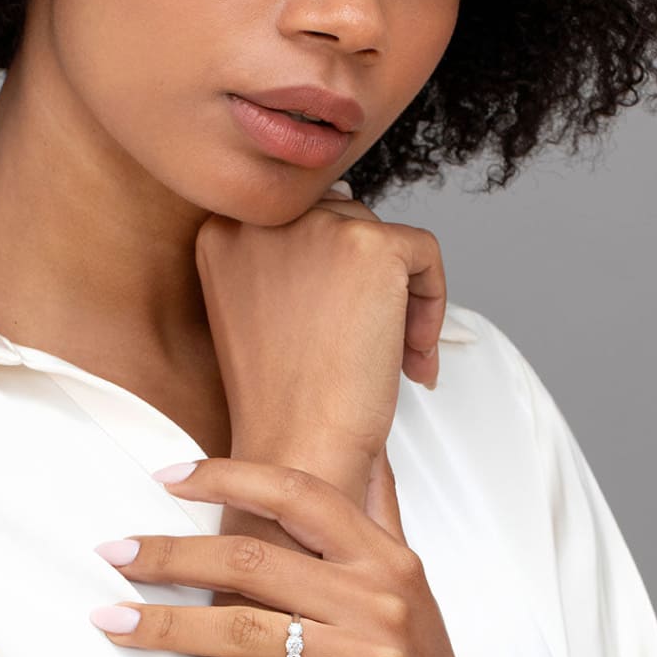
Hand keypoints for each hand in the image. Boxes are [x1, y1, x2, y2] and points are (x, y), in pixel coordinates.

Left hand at [90, 456, 551, 656]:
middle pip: (254, 559)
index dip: (227, 476)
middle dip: (171, 554)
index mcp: (385, 556)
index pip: (299, 493)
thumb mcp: (407, 582)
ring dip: (168, 625)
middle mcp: (380, 597)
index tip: (164, 475)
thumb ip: (381, 514)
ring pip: (246, 629)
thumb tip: (367, 449)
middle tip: (112, 553)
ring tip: (111, 621)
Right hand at [194, 183, 446, 500]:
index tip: (335, 330)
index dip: (329, 280)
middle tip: (368, 350)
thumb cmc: (281, 399)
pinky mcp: (369, 244)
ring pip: (384, 241)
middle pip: (343, 224)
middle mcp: (262, 220)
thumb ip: (286, 258)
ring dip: (398, 298)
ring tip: (390, 358)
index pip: (300, 223)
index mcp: (224, 233)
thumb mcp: (258, 310)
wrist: (297, 449)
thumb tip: (344, 207)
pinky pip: (424, 255)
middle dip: (366, 287)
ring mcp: (315, 227)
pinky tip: (411, 356)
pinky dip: (432, 304)